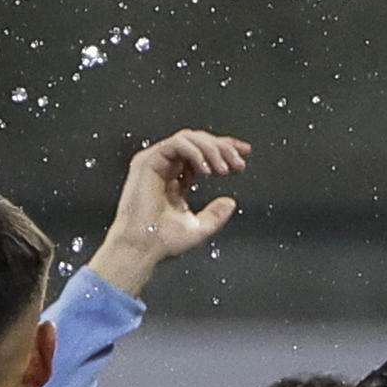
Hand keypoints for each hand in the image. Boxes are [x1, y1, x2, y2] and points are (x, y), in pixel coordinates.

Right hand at [87, 128, 251, 296]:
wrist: (142, 248)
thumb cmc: (162, 242)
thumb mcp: (198, 227)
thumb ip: (215, 215)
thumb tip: (230, 202)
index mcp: (174, 179)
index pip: (201, 154)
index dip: (224, 149)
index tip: (245, 153)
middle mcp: (164, 167)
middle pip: (198, 142)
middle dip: (223, 148)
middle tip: (238, 163)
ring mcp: (155, 162)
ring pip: (189, 138)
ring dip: (211, 149)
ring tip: (224, 169)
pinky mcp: (147, 161)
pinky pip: (176, 143)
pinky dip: (195, 152)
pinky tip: (206, 169)